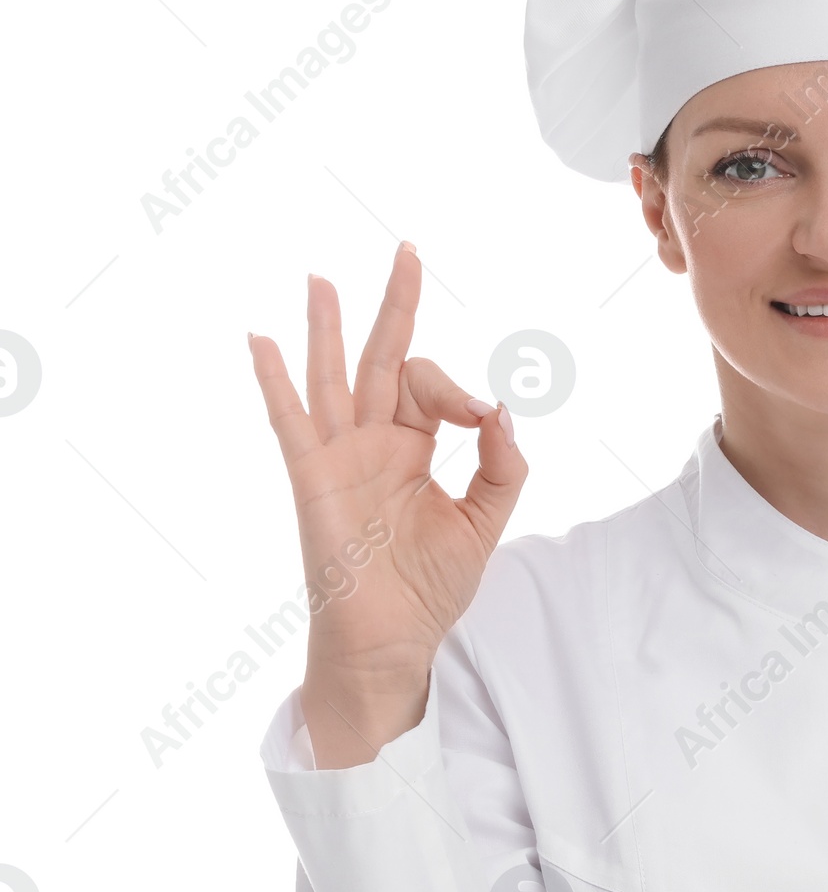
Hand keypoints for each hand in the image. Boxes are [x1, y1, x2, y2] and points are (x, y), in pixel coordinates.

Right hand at [248, 245, 526, 766]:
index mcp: (411, 449)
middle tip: (407, 250)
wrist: (392, 642)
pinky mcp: (314, 480)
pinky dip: (275, 382)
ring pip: (333, 376)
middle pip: (383, 359)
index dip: (460, 393)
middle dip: (396, 306)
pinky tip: (260, 341)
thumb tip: (503, 409)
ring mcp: (339, 458)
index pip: (432, 389)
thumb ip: (501, 466)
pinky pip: (290, 423)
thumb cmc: (429, 588)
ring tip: (322, 277)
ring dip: (329, 326)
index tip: (482, 419)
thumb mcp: (485, 522)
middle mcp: (372, 444)